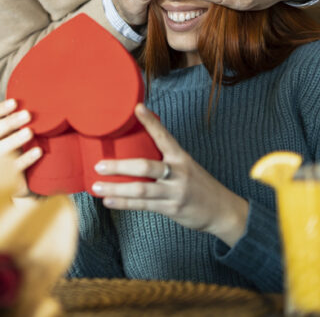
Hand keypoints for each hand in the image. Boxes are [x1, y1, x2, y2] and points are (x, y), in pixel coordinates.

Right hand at [0, 99, 41, 195]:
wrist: (12, 184)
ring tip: (30, 131)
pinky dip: (26, 159)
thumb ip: (9, 123)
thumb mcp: (5, 136)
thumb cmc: (11, 152)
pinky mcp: (2, 182)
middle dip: (8, 122)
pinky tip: (39, 151)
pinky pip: (13, 169)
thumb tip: (28, 99)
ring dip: (14, 140)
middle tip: (27, 115)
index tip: (15, 102)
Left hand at [91, 104, 248, 246]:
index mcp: (181, 157)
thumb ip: (166, 157)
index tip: (136, 108)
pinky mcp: (171, 208)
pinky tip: (109, 201)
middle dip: (120, 166)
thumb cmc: (199, 185)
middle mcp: (178, 173)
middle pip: (145, 167)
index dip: (150, 122)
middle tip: (100, 165)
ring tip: (96, 186)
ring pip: (141, 190)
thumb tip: (140, 143)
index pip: (164, 136)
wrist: (222, 210)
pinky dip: (124, 203)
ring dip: (116, 188)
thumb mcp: (186, 165)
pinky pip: (143, 206)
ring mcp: (174, 192)